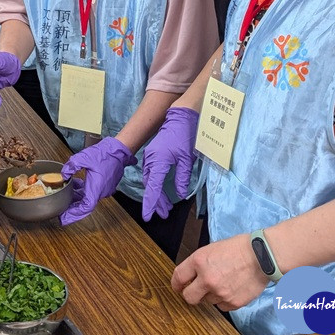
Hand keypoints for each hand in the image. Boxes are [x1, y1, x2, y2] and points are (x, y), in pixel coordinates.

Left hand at [59, 137, 136, 224]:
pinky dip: (83, 191)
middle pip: (85, 205)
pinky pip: (92, 192)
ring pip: (89, 198)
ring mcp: (104, 189)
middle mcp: (101, 192)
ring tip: (66, 194)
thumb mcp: (83, 157)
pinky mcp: (105, 185)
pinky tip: (76, 184)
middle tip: (61, 210)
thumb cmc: (105, 154)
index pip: (85, 207)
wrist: (119, 150)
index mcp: (96, 188)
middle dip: (73, 208)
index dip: (74, 214)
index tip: (64, 218)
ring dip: (78, 197)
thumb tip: (63, 174)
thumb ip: (71, 166)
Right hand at [141, 106, 199, 220]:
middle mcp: (150, 160)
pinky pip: (151, 173)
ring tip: (164, 206)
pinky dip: (155, 184)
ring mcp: (150, 156)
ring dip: (156, 193)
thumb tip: (180, 194)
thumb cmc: (184, 136)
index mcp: (158, 161)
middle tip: (163, 214)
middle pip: (150, 185)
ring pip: (150, 180)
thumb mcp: (186, 159)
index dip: (151, 203)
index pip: (152, 187)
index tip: (148, 216)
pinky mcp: (153, 155)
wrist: (180, 118)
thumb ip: (182, 178)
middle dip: (155, 201)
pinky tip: (162, 191)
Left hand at [172, 234, 269, 311]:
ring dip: (211, 295)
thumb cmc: (238, 249)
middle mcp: (207, 279)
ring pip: (207, 301)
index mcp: (199, 261)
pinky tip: (231, 288)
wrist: (261, 256)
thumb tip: (189, 276)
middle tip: (194, 291)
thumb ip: (198, 264)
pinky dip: (224, 300)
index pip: (178, 277)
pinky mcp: (233, 303)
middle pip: (189, 297)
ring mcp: (220, 293)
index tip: (178, 286)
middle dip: (190, 294)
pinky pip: (222, 307)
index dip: (176, 283)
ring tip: (223, 282)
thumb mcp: (211, 249)